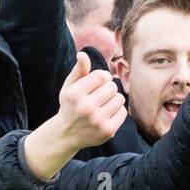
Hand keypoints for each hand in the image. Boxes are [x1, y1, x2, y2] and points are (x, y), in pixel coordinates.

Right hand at [23, 53, 126, 179]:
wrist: (66, 134)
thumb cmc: (70, 105)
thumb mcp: (69, 87)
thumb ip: (78, 70)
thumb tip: (83, 54)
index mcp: (75, 94)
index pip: (102, 75)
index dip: (101, 77)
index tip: (95, 84)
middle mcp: (86, 107)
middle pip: (112, 86)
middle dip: (107, 89)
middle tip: (98, 96)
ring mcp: (97, 120)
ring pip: (119, 98)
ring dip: (113, 100)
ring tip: (102, 105)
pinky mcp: (107, 130)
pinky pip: (122, 112)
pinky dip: (116, 111)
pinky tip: (105, 115)